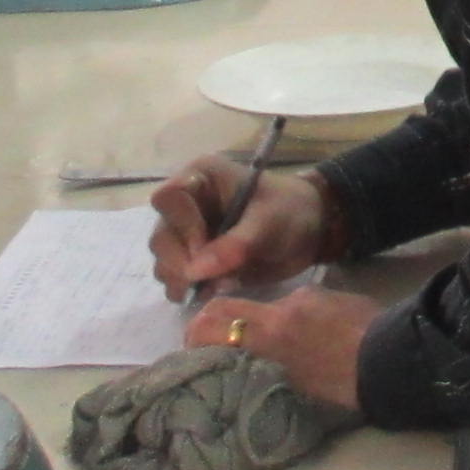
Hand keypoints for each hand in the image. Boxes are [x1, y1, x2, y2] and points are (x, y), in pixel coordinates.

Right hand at [148, 155, 332, 300]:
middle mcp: (186, 205)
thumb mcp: (270, 223)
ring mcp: (186, 235)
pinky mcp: (193, 261)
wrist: (309, 233)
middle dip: (180, 263)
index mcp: (201, 179)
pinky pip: (174, 280)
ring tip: (217, 284)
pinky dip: (189, 291)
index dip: (181, 226)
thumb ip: (235, 244)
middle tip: (209, 280)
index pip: (168, 198)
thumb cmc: (290, 212)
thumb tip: (195, 270)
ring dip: (183, 280)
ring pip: (163, 262)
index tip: (204, 249)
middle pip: (161, 236)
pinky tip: (214, 290)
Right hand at [187, 283, 379, 407]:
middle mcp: (285, 307)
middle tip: (216, 342)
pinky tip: (316, 339)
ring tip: (284, 350)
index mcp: (272, 334)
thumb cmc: (347, 385)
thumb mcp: (294, 386)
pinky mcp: (331, 293)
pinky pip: (302, 305)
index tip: (193, 348)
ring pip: (271, 308)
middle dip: (215, 322)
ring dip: (265, 325)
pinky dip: (297, 320)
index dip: (194, 333)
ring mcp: (309, 296)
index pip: (212, 321)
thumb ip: (262, 365)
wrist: (395, 358)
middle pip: (231, 306)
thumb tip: (242, 362)